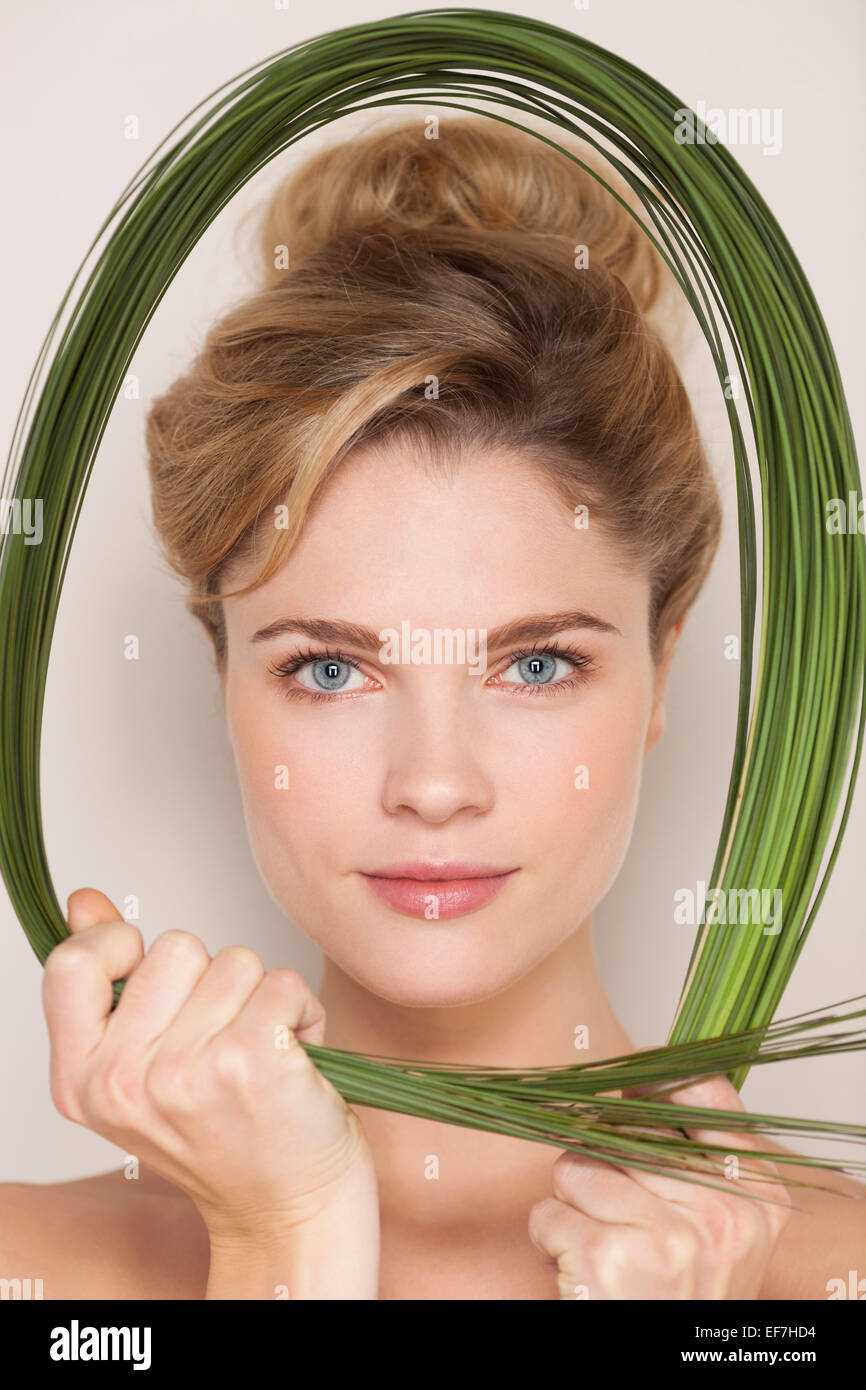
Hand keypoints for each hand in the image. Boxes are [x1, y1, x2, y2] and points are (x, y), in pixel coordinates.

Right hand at [44, 889, 379, 1290]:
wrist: (287, 1210)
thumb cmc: (225, 1132)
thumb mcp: (145, 1065)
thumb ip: (112, 982)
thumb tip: (85, 898)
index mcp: (79, 1080)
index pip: (72, 963)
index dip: (120, 946)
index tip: (157, 977)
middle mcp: (122, 1081)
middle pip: (175, 945)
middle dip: (212, 980)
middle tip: (223, 1044)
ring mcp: (185, 1071)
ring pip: (235, 960)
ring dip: (261, 998)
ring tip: (261, 1055)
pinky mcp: (251, 1060)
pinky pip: (283, 981)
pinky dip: (302, 1011)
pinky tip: (295, 1059)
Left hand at [528, 1074, 792, 1298]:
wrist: (672, 1368)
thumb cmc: (682, 1298)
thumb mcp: (721, 1232)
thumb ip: (696, 1164)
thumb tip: (630, 1089)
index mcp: (758, 1198)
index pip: (706, 1094)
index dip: (655, 1078)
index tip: (626, 1082)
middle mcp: (721, 1213)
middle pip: (623, 1131)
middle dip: (598, 1164)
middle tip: (611, 1215)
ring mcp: (667, 1235)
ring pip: (575, 1167)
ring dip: (569, 1206)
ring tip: (596, 1248)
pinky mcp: (611, 1257)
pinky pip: (547, 1213)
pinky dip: (548, 1241)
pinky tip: (580, 1273)